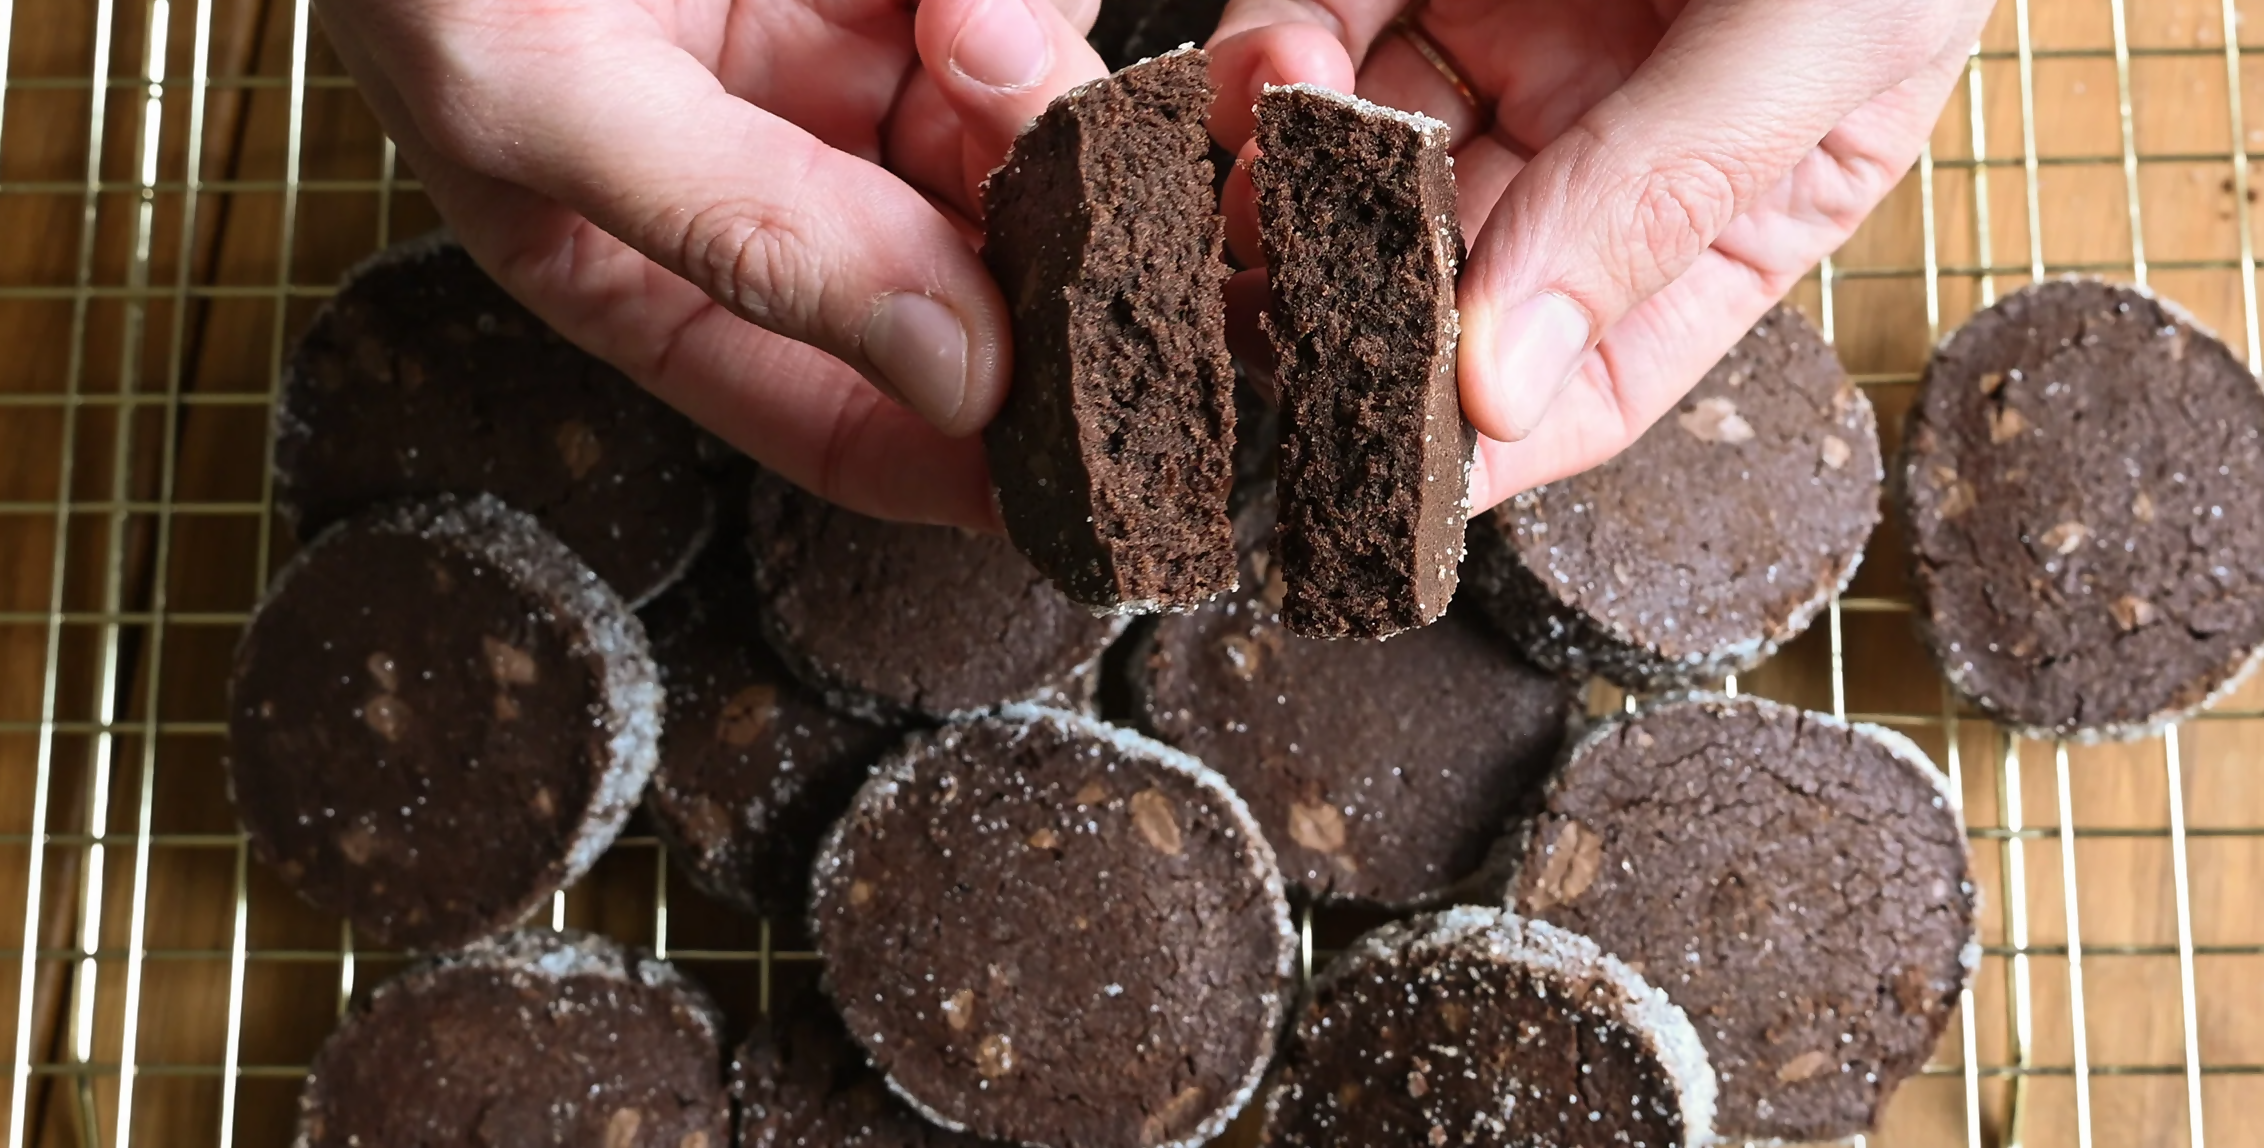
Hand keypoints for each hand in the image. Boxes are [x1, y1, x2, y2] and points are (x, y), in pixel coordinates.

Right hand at [315, 0, 1110, 527]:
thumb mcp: (539, 96)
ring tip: (968, 29)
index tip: (1087, 474)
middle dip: (1033, 246)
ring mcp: (842, 56)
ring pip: (1015, 127)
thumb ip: (742, 234)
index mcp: (664, 277)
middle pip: (969, 271)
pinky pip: (1014, 3)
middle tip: (1076, 204)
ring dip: (1030, 91)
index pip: (843, 422)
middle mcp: (775, 180)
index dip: (969, 467)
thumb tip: (957, 381)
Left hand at [1208, 0, 1991, 508]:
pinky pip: (1303, 36)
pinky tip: (1267, 74)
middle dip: (1335, 328)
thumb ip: (1662, 202)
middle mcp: (1592, 148)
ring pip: (1345, 175)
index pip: (1586, 378)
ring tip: (1253, 200)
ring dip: (1279, 204)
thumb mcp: (1819, 35)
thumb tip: (1502, 394)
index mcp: (1721, 215)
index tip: (1367, 496)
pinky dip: (1266, 67)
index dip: (1481, 450)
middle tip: (1250, 365)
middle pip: (1434, 290)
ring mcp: (1491, 46)